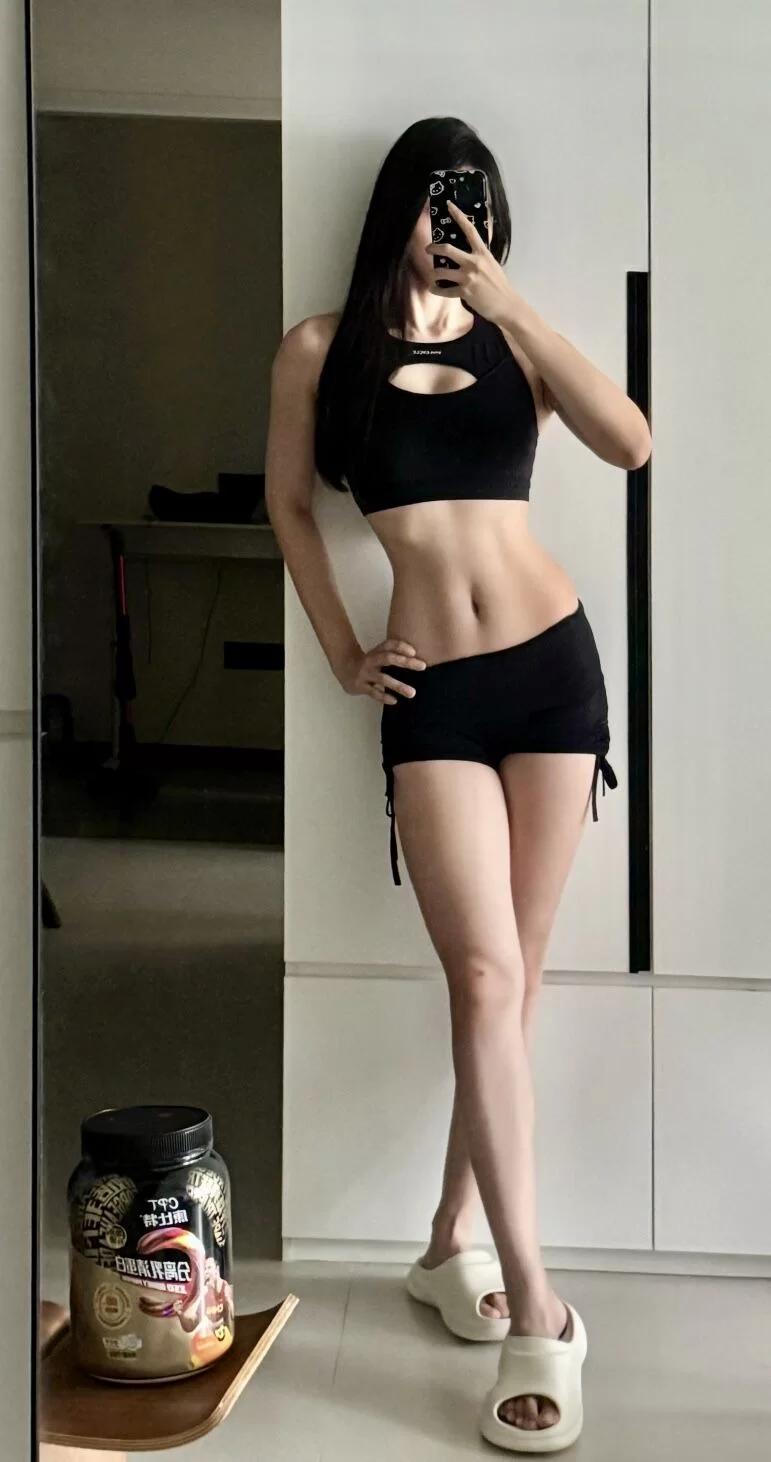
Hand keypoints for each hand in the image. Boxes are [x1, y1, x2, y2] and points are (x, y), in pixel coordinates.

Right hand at [338, 638, 425, 704]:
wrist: (345, 669)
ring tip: (412, 693)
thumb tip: (419, 661)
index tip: (414, 652)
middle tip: (423, 666)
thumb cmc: (370, 663)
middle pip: (388, 658)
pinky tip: (394, 700)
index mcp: (377, 651)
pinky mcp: (360, 686)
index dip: (401, 646)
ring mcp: (365, 673)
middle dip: (406, 662)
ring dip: (398, 686)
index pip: (390, 645)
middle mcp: (371, 660)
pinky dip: (384, 697)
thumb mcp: (379, 655)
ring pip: (383, 679)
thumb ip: (394, 655)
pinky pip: (373, 692)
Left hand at [426, 200, 516, 325]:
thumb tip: (470, 251)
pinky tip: (433, 288)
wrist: (506, 305)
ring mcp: (468, 277)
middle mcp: (474, 262)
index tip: (449, 205)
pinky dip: (436, 289)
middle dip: (434, 248)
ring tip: (433, 275)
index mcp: (482, 253)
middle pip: (448, 249)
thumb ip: (480, 257)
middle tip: (428, 249)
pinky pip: (444, 290)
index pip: (469, 230)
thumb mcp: (492, 264)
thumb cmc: (500, 285)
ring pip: (442, 271)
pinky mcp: (465, 292)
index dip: (459, 216)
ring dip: (434, 273)